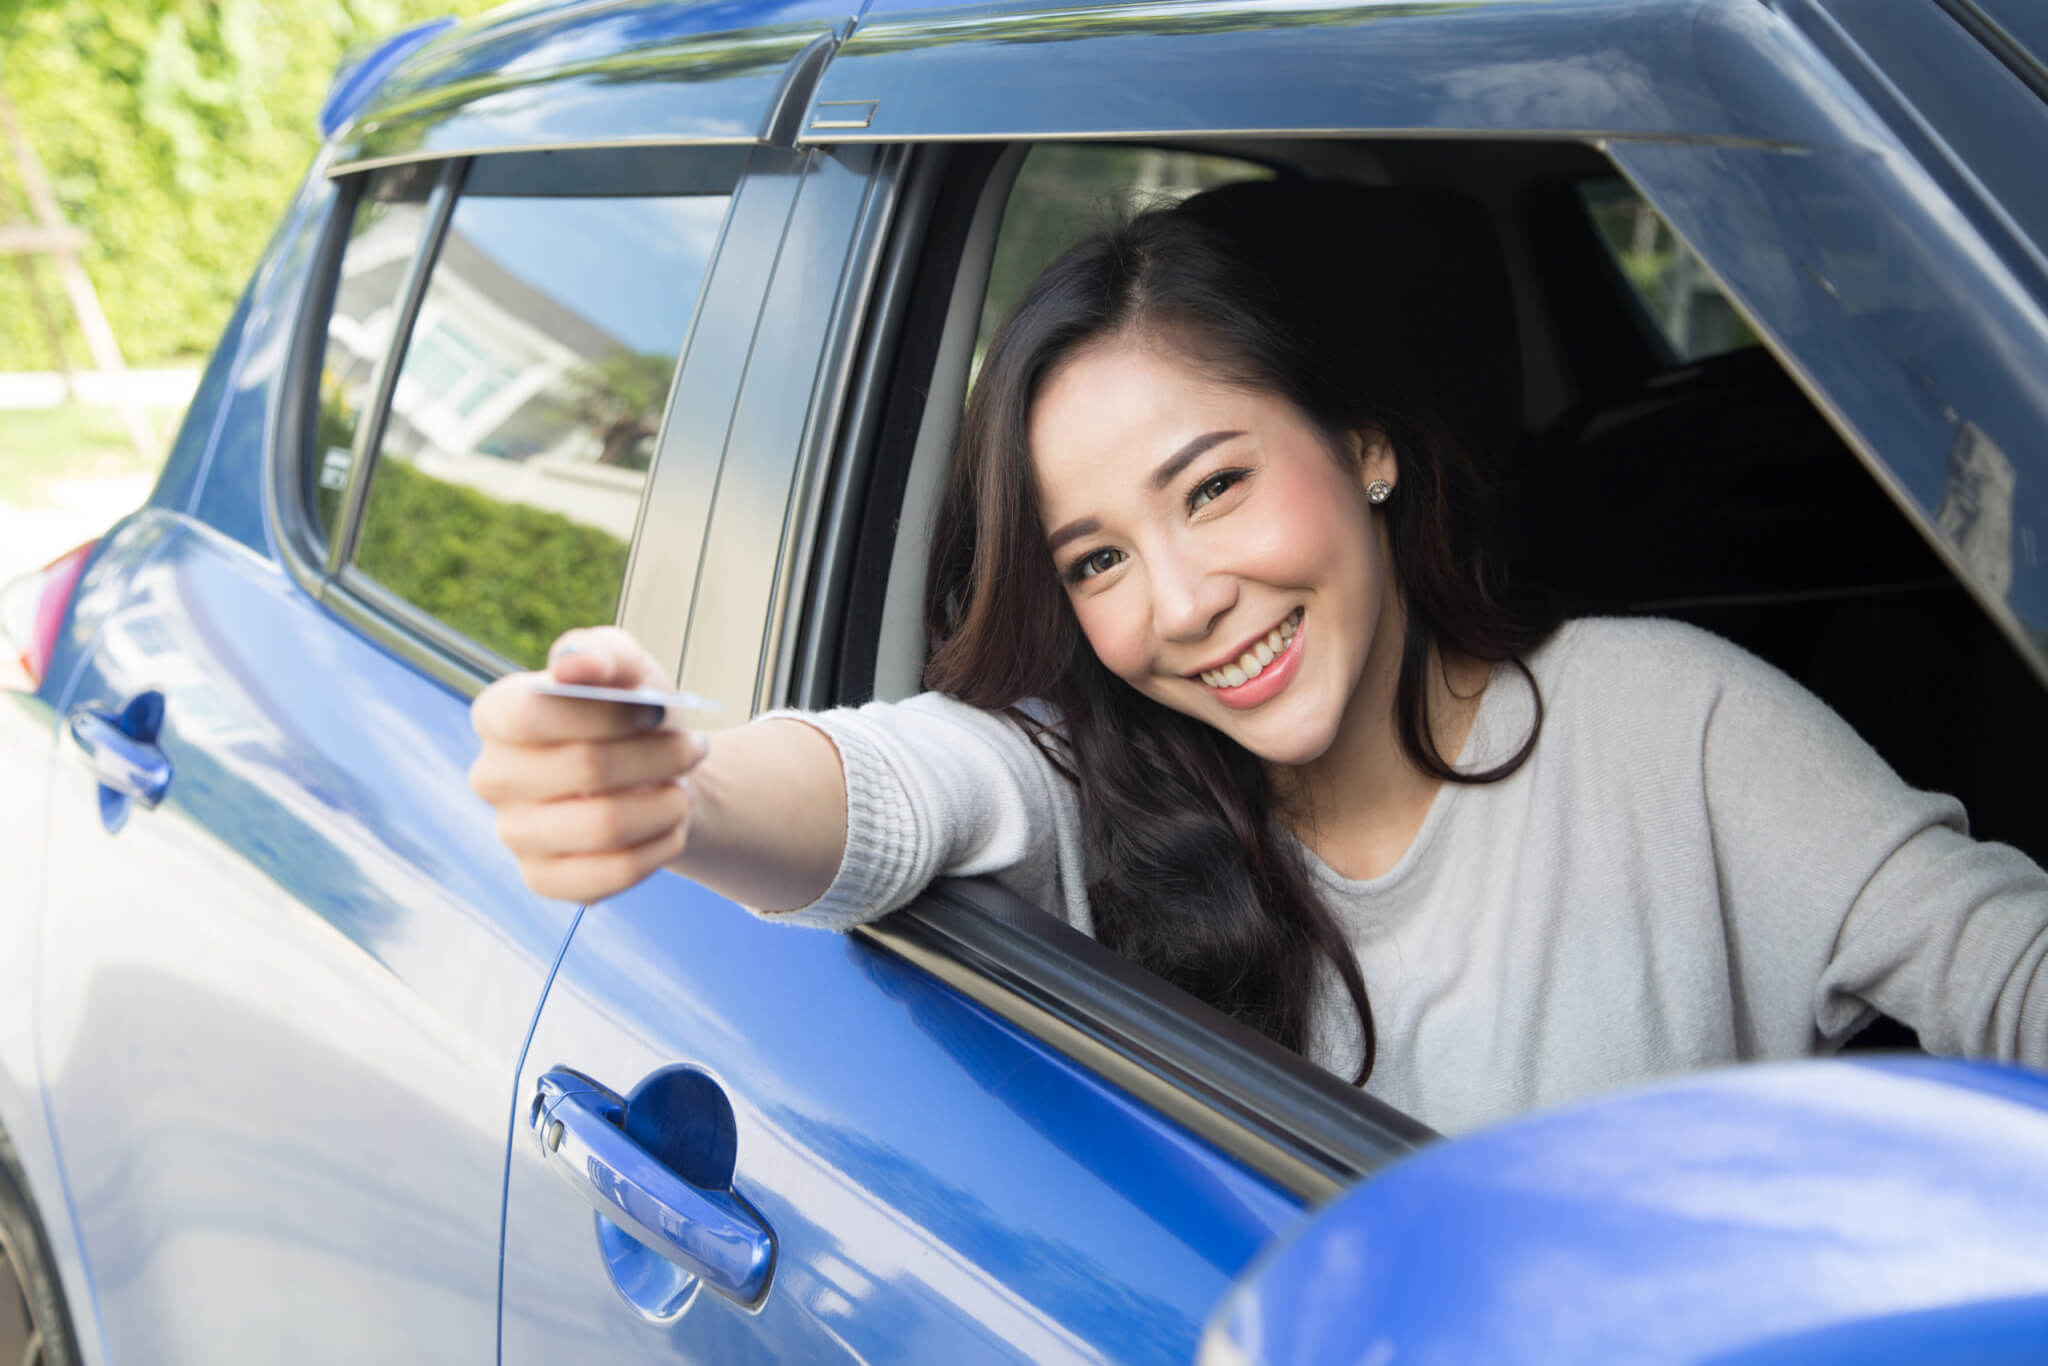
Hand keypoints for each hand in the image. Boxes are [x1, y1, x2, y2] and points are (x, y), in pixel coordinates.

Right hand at [470, 627, 707, 901]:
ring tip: (683, 788)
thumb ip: (604, 653)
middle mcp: (492, 776)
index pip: (536, 714)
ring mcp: (513, 834)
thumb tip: (574, 666)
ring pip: (603, 827)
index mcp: (496, 714)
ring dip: (666, 805)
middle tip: (693, 749)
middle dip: (657, 756)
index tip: (657, 711)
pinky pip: (612, 874)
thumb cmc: (632, 713)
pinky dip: (659, 847)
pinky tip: (670, 826)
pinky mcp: (544, 879)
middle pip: (585, 768)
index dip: (609, 713)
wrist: (654, 775)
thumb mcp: (629, 667)